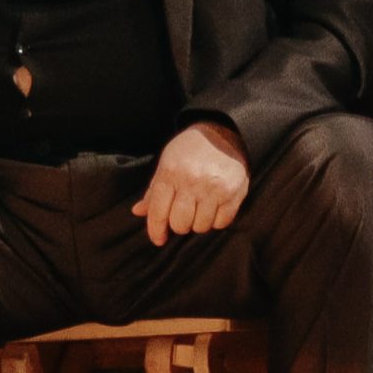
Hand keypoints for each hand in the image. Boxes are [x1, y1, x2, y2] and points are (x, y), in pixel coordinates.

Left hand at [131, 121, 249, 247]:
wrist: (223, 133)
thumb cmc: (189, 151)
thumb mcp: (167, 163)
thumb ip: (154, 190)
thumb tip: (138, 211)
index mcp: (170, 173)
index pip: (158, 212)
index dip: (156, 230)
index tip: (158, 239)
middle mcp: (192, 181)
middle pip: (180, 224)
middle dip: (179, 225)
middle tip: (182, 216)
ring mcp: (214, 187)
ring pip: (201, 226)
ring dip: (198, 223)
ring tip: (199, 209)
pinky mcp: (234, 193)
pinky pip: (221, 223)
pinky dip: (216, 220)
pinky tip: (214, 208)